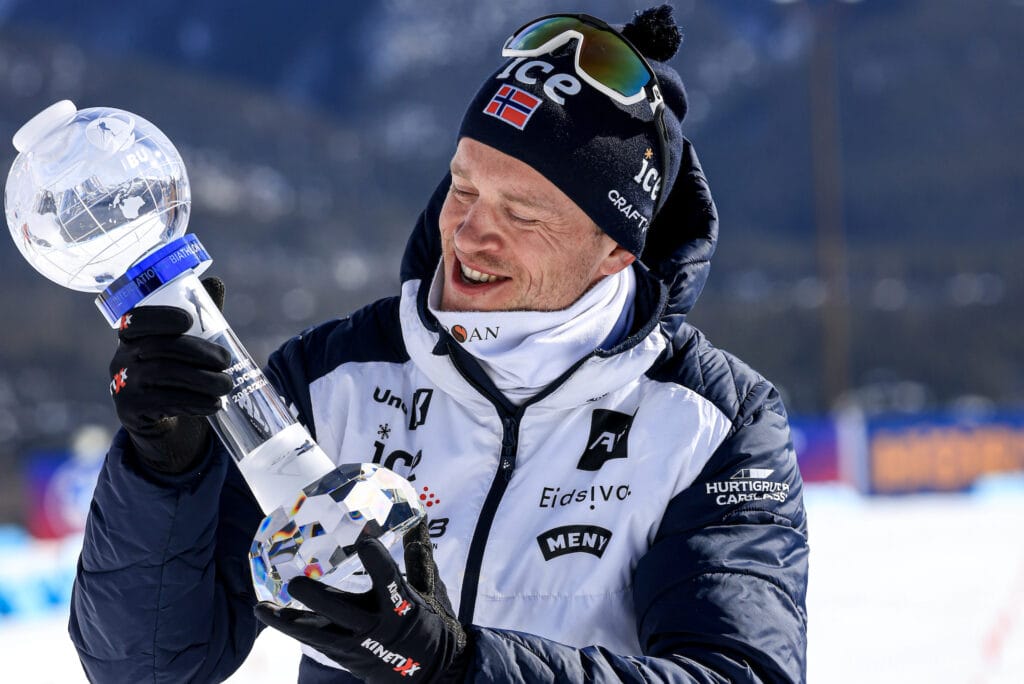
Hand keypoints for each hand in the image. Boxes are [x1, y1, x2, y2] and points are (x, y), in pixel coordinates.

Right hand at [109, 276, 231, 474]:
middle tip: (227, 361)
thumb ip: (198, 317)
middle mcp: (121, 358)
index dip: (161, 317)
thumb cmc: (177, 373)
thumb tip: (214, 282)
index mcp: (132, 336)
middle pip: (158, 348)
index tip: (188, 320)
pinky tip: (214, 404)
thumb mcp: (186, 345)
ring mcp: (122, 385)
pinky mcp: (130, 411)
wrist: (162, 422)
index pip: (136, 320)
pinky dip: (194, 402)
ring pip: (163, 375)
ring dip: (202, 379)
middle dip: (198, 352)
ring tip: (228, 385)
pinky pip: (163, 403)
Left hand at [255, 521, 467, 681]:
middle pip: (342, 613)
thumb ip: (419, 555)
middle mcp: (376, 626)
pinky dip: (289, 628)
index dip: (376, 561)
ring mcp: (357, 644)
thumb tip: (417, 519)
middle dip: (317, 599)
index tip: (364, 541)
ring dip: (287, 621)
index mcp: (401, 606)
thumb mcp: (430, 590)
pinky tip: (268, 613)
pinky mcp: (343, 655)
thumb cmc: (429, 626)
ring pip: (317, 634)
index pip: (388, 580)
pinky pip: (312, 641)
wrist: (427, 673)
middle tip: (296, 584)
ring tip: (262, 608)